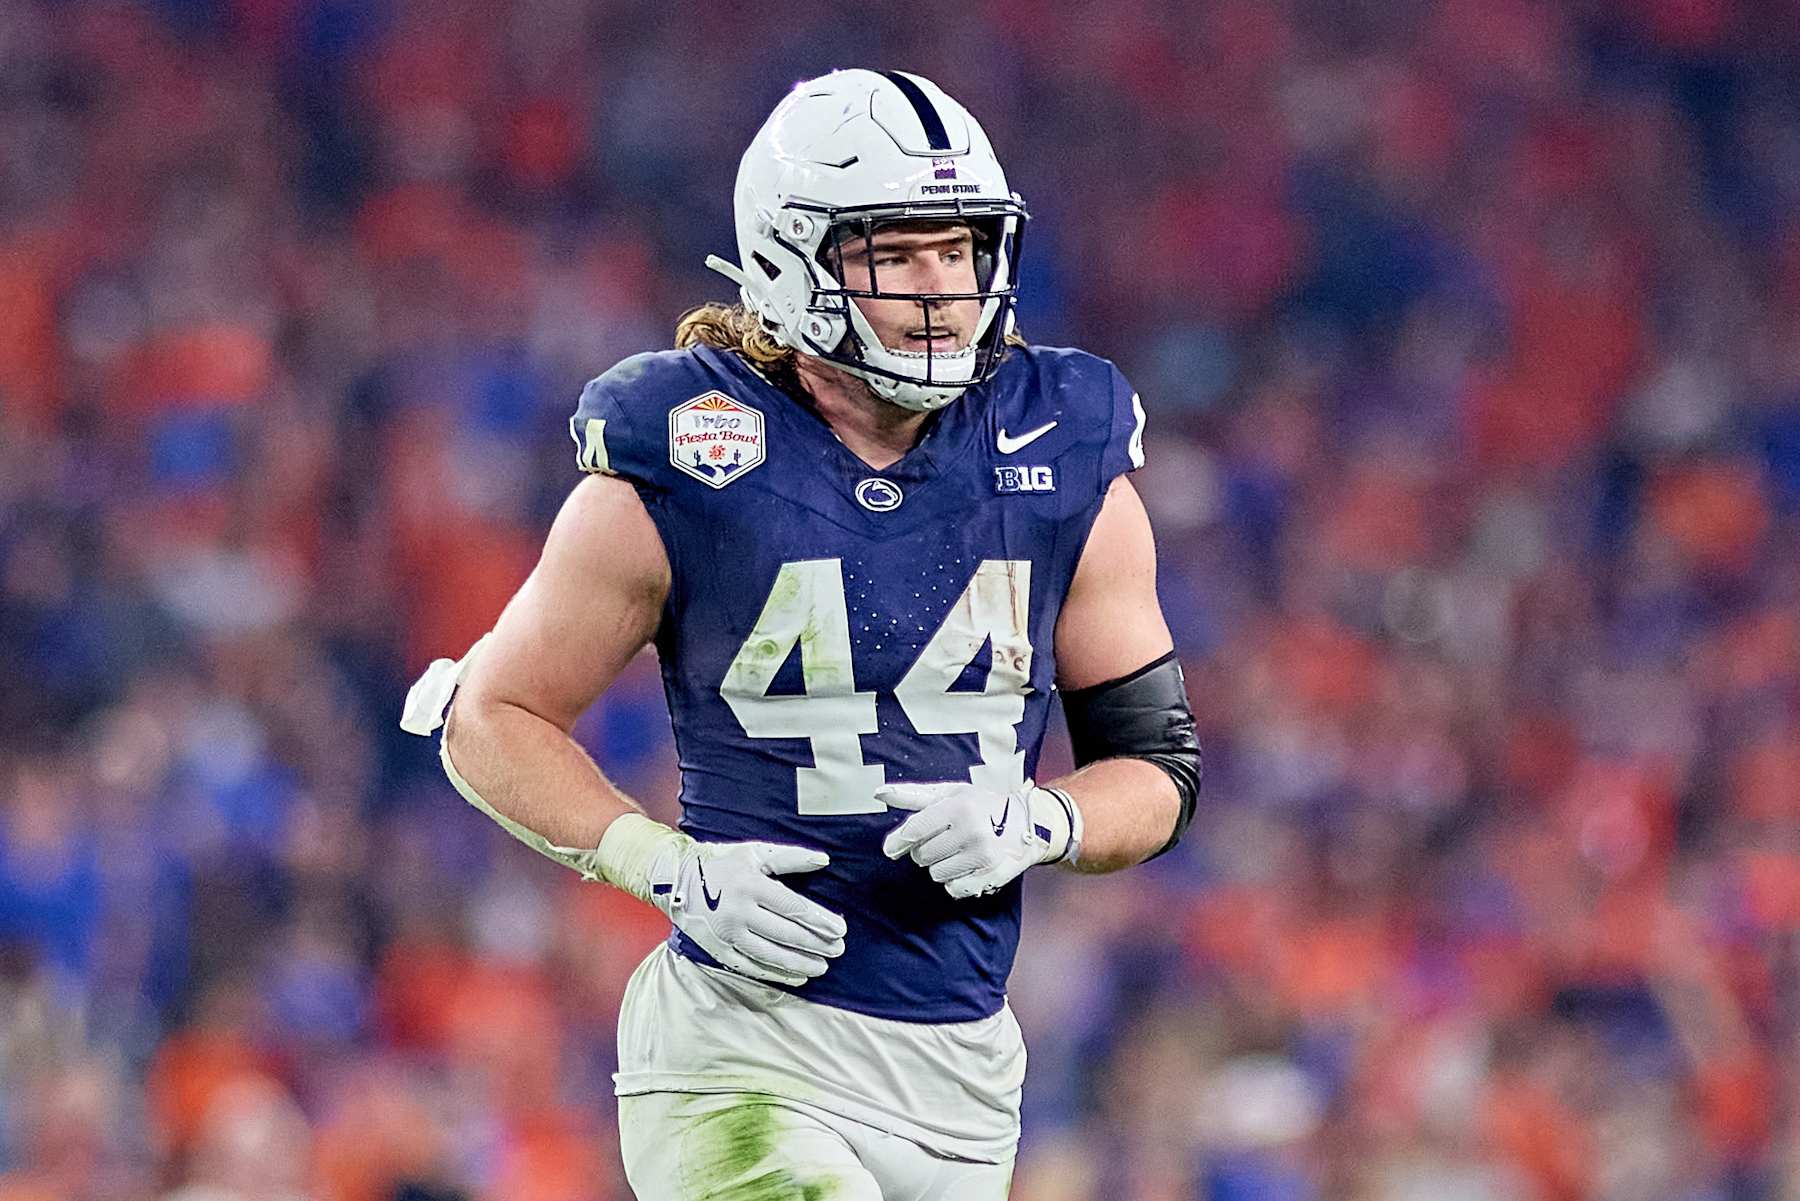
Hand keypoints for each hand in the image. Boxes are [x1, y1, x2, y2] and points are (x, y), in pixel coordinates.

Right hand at [646, 838, 847, 987]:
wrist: (676, 880)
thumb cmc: (722, 863)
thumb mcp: (755, 853)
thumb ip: (790, 858)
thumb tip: (824, 861)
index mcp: (750, 884)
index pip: (793, 907)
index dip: (819, 920)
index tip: (840, 929)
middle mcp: (739, 911)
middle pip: (786, 933)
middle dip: (816, 943)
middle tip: (838, 950)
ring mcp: (728, 934)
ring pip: (771, 954)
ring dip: (800, 962)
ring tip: (823, 966)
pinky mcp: (719, 950)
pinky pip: (752, 966)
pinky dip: (776, 973)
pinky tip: (797, 975)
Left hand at [877, 781, 1071, 899]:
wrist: (1028, 823)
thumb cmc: (981, 806)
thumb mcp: (950, 794)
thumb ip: (913, 796)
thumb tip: (878, 793)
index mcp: (959, 806)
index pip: (914, 831)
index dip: (899, 842)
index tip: (893, 847)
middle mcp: (972, 830)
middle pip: (922, 855)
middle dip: (927, 850)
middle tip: (945, 839)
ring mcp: (984, 856)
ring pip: (935, 874)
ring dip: (941, 866)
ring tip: (958, 851)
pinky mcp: (992, 876)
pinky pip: (953, 889)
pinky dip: (955, 881)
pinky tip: (967, 866)